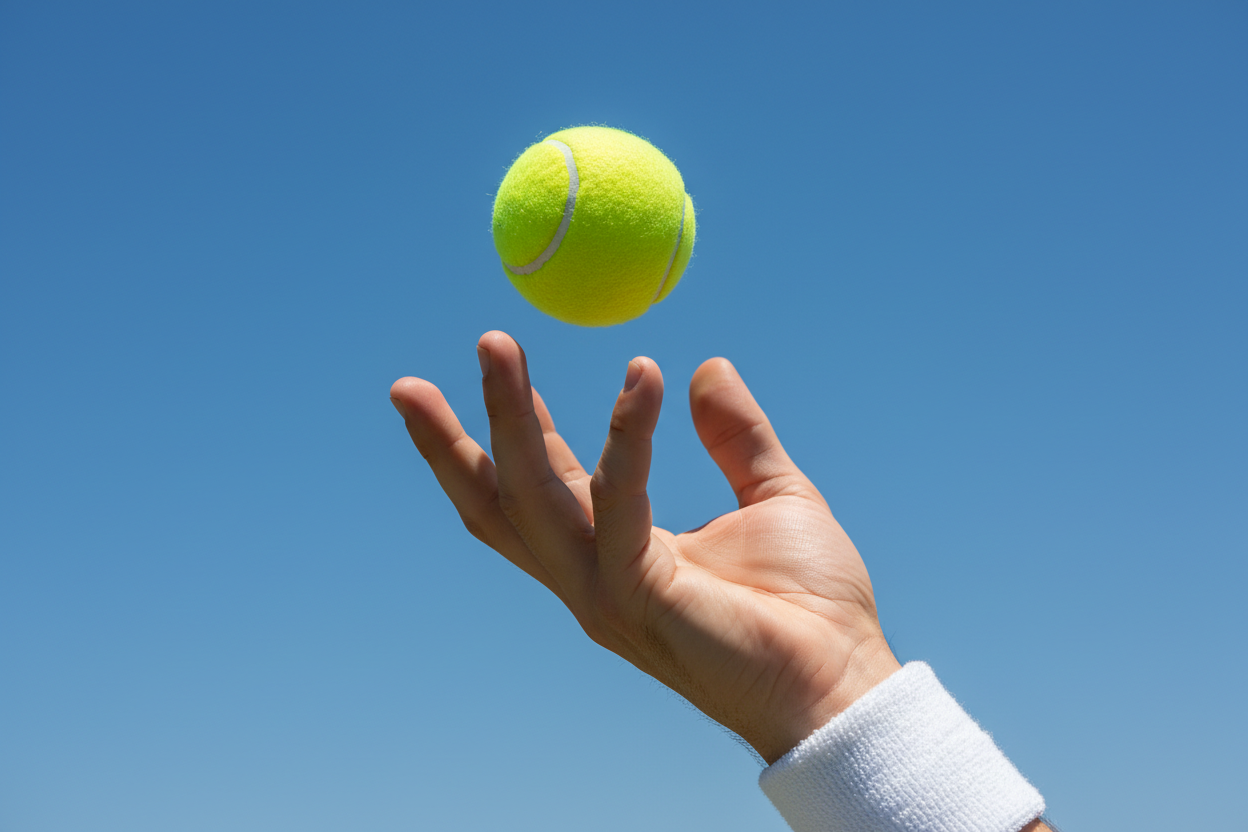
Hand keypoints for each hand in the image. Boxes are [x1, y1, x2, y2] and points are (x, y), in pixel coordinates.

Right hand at [390, 331, 899, 763]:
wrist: (844, 682)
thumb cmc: (810, 605)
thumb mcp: (772, 495)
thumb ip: (734, 436)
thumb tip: (707, 367)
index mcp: (614, 554)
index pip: (539, 487)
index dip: (510, 429)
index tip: (494, 367)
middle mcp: (593, 577)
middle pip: (499, 503)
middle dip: (449, 442)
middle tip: (407, 383)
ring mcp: (608, 591)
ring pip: (531, 497)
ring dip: (507, 418)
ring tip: (494, 346)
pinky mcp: (641, 596)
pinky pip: (618, 503)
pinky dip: (625, 436)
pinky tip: (644, 378)